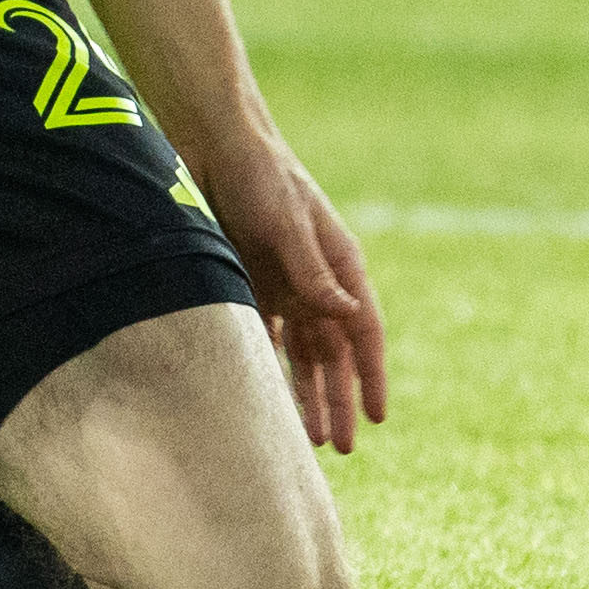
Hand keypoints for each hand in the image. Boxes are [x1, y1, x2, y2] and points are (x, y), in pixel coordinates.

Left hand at [192, 132, 388, 453]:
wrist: (213, 142)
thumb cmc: (260, 174)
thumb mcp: (288, 222)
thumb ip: (313, 271)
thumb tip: (347, 317)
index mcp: (340, 264)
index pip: (363, 332)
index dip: (370, 376)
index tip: (375, 418)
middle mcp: (316, 280)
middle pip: (334, 352)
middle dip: (339, 400)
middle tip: (341, 447)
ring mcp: (284, 282)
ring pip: (301, 353)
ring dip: (305, 393)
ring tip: (307, 438)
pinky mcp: (250, 280)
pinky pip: (264, 334)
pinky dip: (268, 366)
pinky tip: (265, 398)